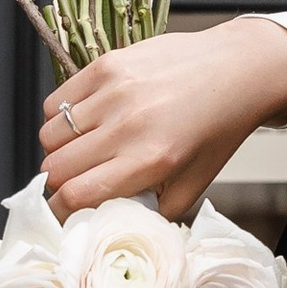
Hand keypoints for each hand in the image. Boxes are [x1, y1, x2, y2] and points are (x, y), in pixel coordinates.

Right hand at [39, 15, 286, 220]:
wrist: (237, 70)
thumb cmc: (217, 128)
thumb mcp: (196, 183)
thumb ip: (156, 211)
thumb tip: (117, 221)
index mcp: (150, 161)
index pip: (76, 194)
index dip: (62, 210)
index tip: (65, 210)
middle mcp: (127, 126)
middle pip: (56, 168)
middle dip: (59, 182)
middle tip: (74, 180)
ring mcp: (113, 92)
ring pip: (49, 135)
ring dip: (58, 150)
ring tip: (81, 149)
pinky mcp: (106, 65)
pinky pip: (55, 102)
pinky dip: (60, 117)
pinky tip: (85, 120)